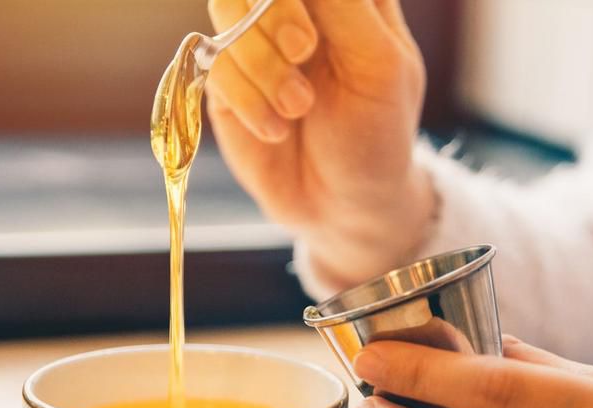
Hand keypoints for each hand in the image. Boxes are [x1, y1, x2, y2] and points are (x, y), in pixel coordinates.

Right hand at [205, 0, 433, 286]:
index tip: (311, 33)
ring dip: (261, 62)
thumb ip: (345, 5)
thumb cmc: (375, 133)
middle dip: (274, 11)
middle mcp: (296, 7)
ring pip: (228, 9)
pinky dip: (247, 99)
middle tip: (303, 50)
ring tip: (298, 108)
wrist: (341, 204)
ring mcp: (256, 40)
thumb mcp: (379, 65)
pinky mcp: (226, 78)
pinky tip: (277, 129)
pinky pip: (213, 62)